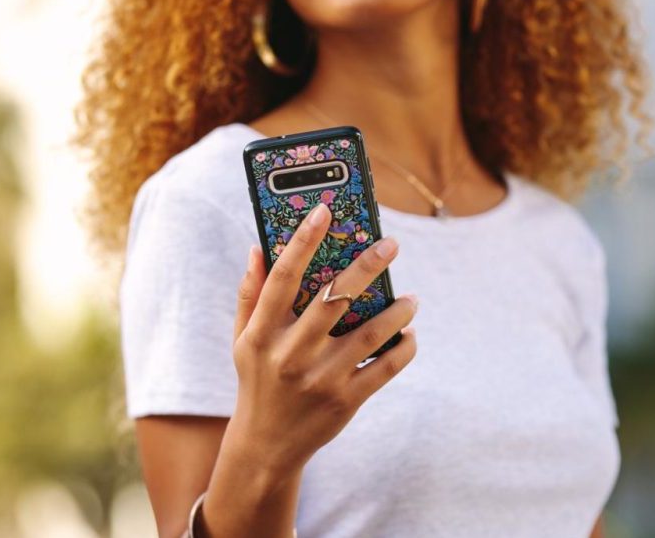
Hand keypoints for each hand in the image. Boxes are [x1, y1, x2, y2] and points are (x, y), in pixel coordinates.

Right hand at [231, 202, 417, 474]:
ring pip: (370, 334)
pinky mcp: (346, 401)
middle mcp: (290, 354)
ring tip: (411, 298)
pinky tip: (409, 333)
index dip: (303, 240)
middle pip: (334, 298)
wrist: (266, 445)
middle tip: (391, 244)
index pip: (283, 277)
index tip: (325, 210)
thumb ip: (250, 293)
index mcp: (262, 333)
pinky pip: (386, 368)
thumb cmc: (258, 379)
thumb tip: (259, 246)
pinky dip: (405, 348)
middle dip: (367, 266)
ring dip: (398, 311)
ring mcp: (320, 379)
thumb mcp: (243, 339)